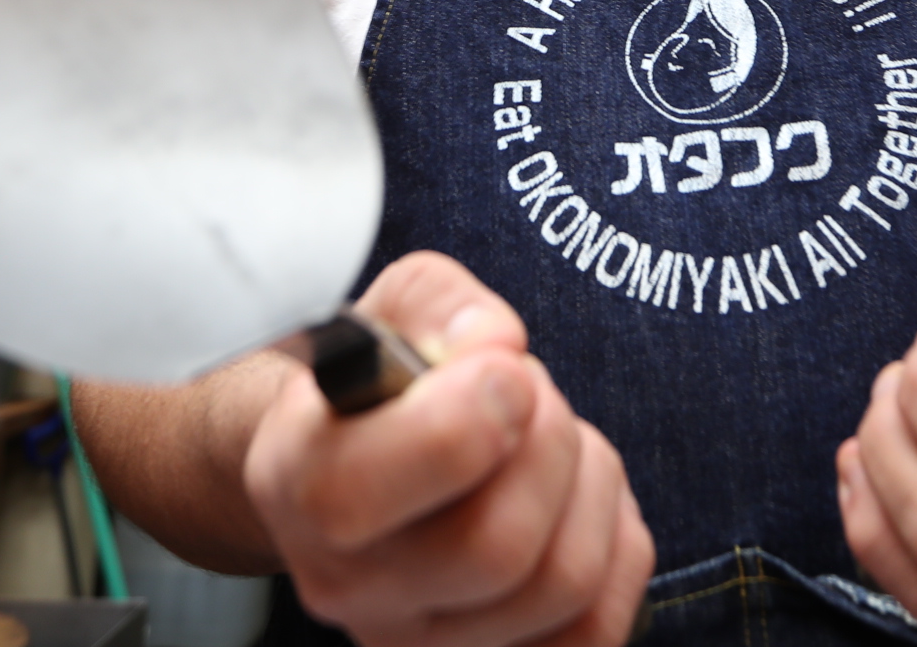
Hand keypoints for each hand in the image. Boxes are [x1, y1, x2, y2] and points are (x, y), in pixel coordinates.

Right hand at [243, 252, 654, 646]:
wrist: (358, 458)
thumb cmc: (381, 378)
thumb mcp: (390, 309)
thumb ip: (440, 304)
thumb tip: (496, 348)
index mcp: (299, 485)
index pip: (360, 495)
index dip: (461, 422)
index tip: (507, 369)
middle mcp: (349, 586)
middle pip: (494, 548)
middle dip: (548, 442)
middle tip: (533, 392)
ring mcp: (422, 642)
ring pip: (562, 584)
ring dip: (591, 482)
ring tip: (555, 436)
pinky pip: (598, 628)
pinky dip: (617, 545)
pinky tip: (579, 499)